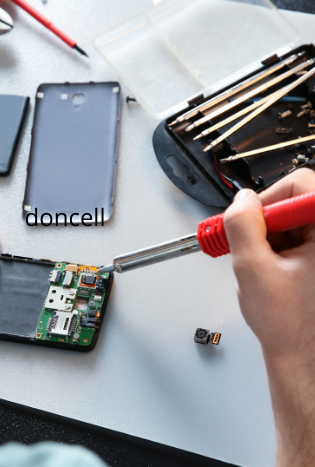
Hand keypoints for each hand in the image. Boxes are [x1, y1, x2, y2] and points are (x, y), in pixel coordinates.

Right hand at [224, 168, 314, 465]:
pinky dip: (284, 250)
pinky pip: (304, 239)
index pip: (300, 184)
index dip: (268, 200)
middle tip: (253, 247)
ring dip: (274, 239)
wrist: (306, 361)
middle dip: (268, 224)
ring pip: (299, 222)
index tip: (251, 220)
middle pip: (299, 203)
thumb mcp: (253, 268)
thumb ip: (242, 225)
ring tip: (266, 267)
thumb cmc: (292, 327)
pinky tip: (276, 272)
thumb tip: (241, 201)